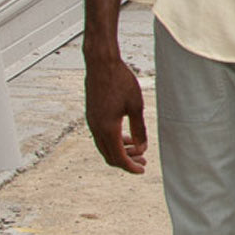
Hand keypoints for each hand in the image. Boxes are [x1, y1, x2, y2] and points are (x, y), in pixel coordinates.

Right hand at [84, 46, 147, 173]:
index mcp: (108, 129)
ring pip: (105, 146)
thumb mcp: (136, 106)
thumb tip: (142, 148)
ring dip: (120, 151)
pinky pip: (101, 136)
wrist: (101, 63)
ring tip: (137, 149)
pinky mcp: (91, 115)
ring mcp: (92, 122)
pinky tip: (126, 136)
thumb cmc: (120, 81)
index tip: (142, 170)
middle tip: (143, 161)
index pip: (119, 158)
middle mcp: (97, 128)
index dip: (131, 167)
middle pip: (110, 156)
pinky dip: (113, 141)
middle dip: (127, 161)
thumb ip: (139, 128)